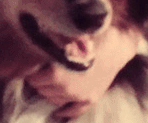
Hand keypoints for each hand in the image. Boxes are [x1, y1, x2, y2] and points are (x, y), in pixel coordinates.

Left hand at [24, 18, 142, 119]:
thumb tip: (33, 42)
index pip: (34, 78)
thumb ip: (49, 45)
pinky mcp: (92, 99)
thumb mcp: (65, 38)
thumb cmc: (90, 36)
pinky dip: (64, 111)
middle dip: (39, 82)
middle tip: (39, 73)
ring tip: (48, 84)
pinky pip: (74, 111)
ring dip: (49, 93)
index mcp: (57, 73)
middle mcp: (67, 88)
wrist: (117, 45)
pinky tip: (58, 111)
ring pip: (54, 100)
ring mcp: (80, 96)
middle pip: (42, 90)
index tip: (30, 66)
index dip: (31, 71)